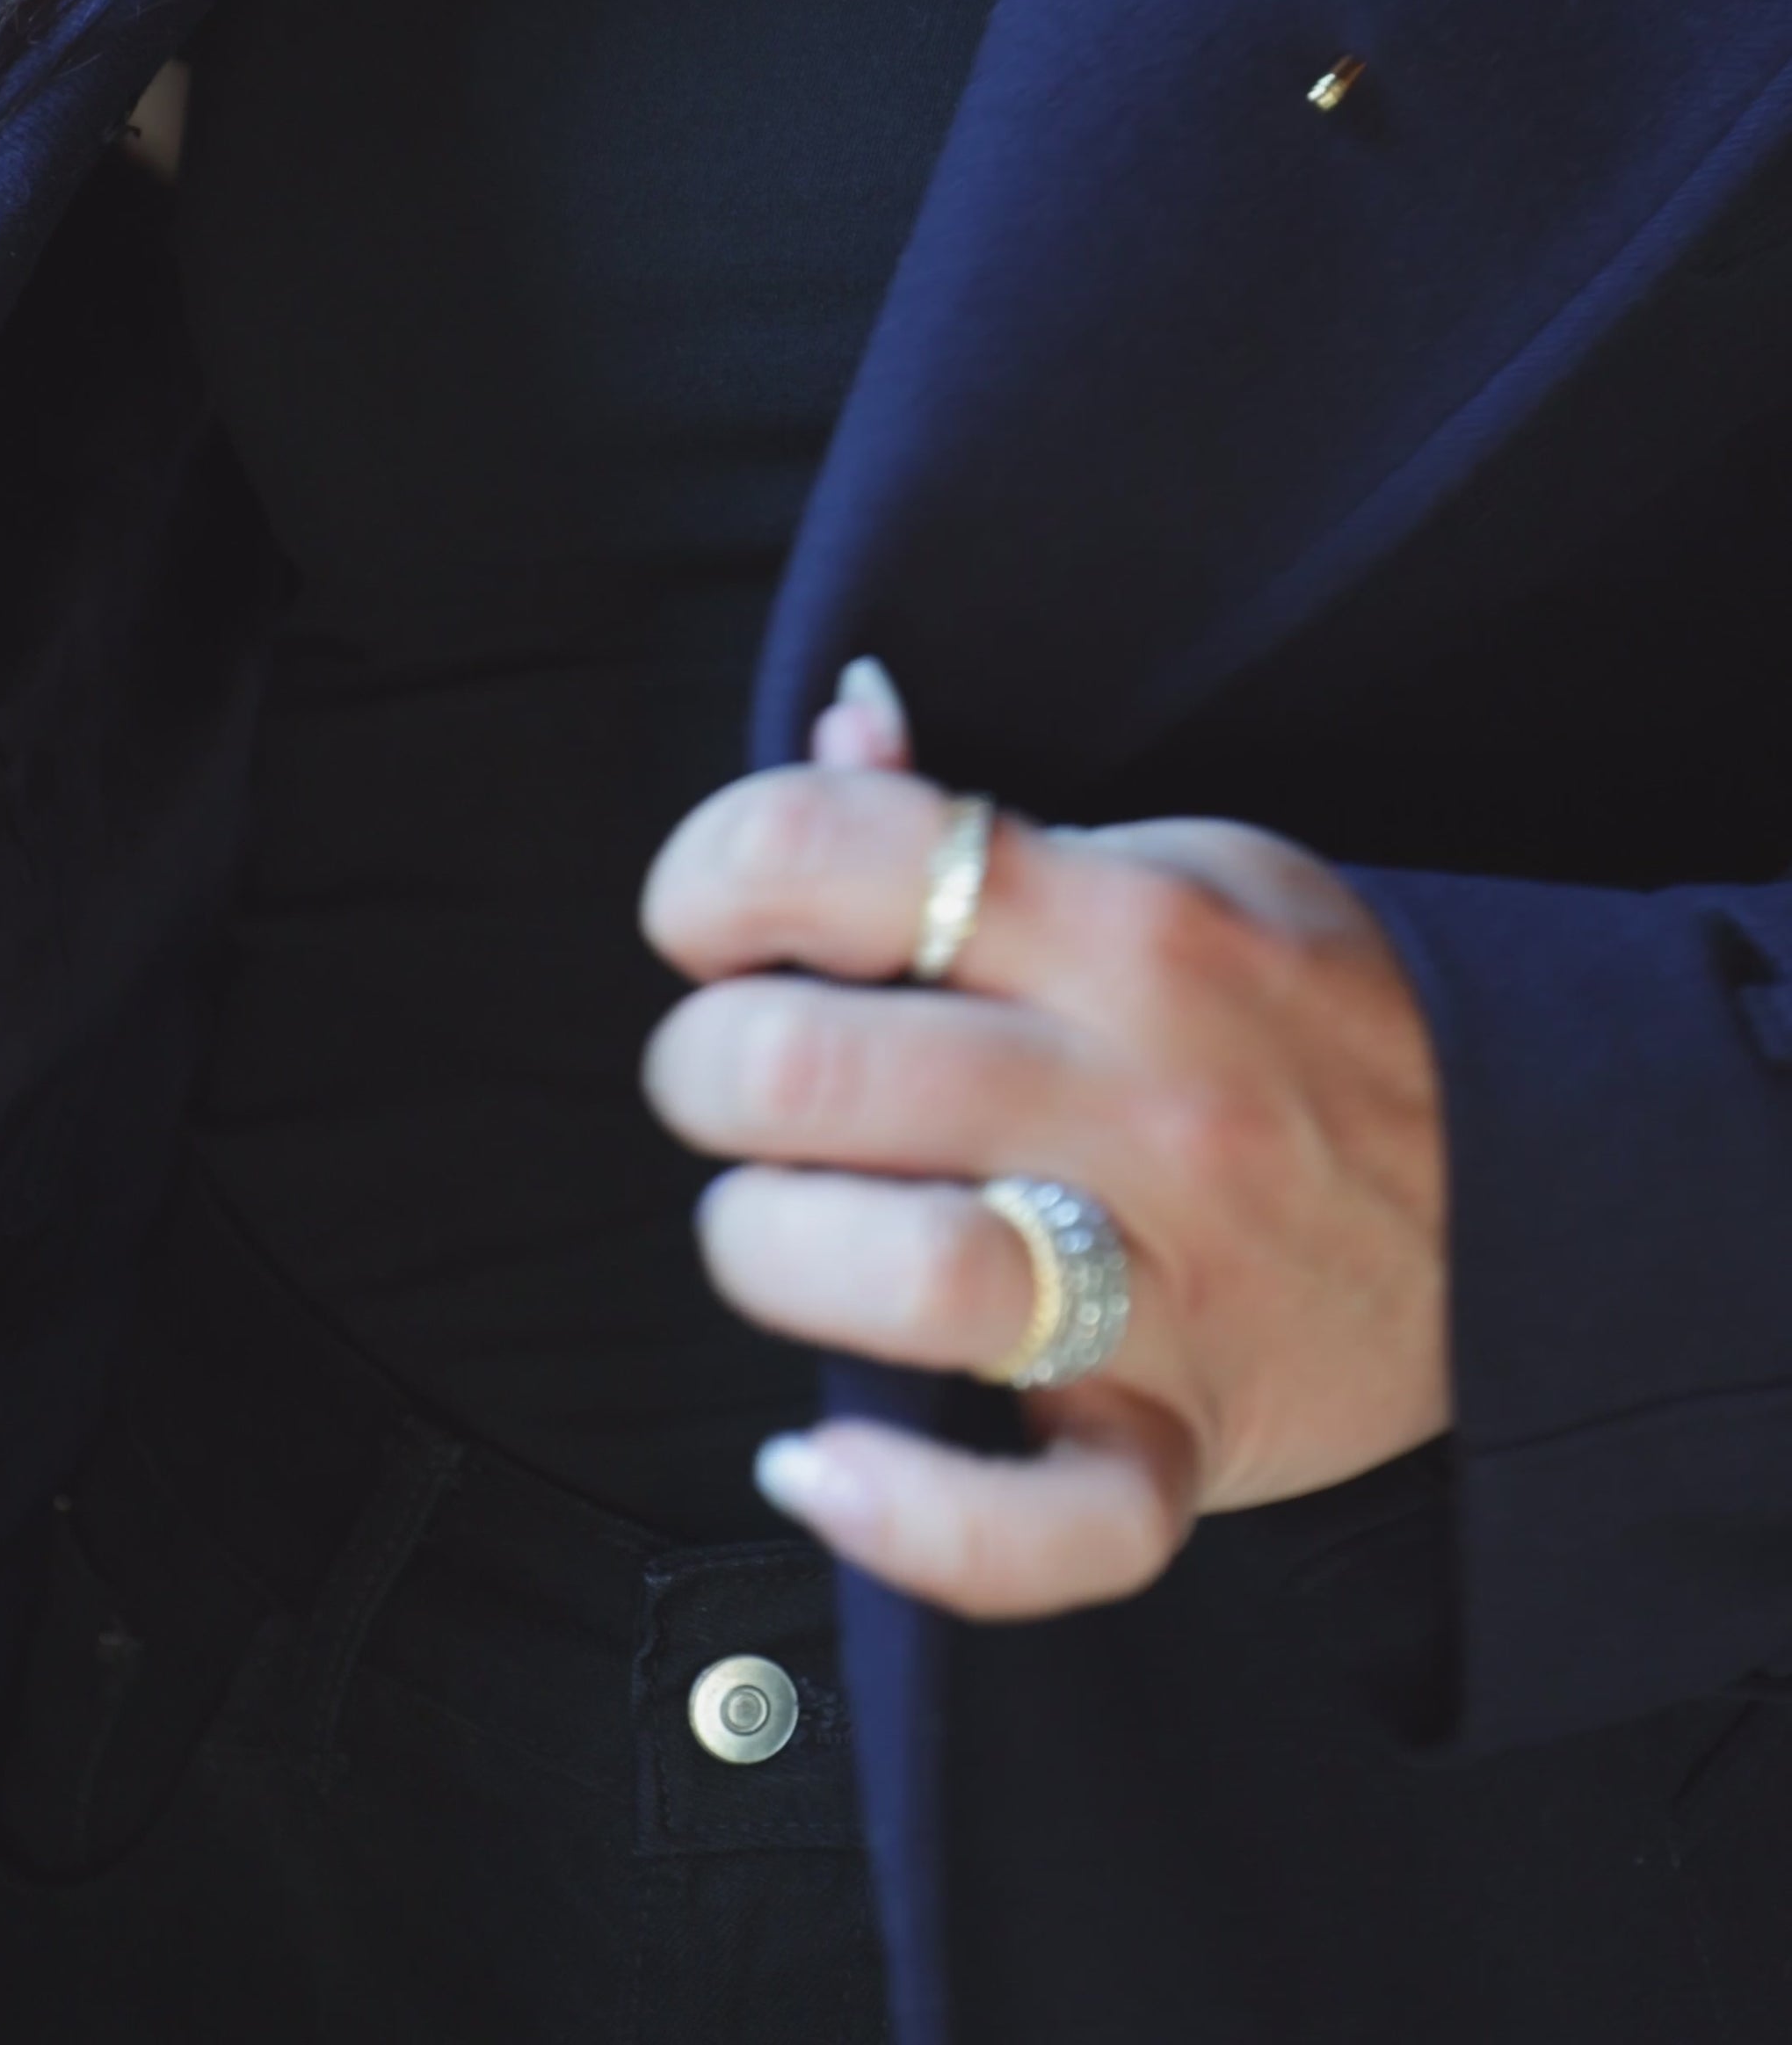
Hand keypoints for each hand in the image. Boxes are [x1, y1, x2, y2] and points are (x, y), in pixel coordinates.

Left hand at [639, 677, 1447, 1619]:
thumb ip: (987, 821)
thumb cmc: (1314, 1016)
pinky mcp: (1191, 1436)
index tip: (710, 918)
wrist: (1541, 1189)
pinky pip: (1045, 1526)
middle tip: (731, 1077)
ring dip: (771, 1251)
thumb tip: (845, 720)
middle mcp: (1145, 1094)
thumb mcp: (1184, 867)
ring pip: (903, 1277)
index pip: (843, 854)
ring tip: (779, 1226)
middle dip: (706, 1069)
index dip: (714, 873)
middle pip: (817, 1070)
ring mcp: (1173, 1278)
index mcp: (1130, 925)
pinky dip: (910, 1520)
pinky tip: (817, 1465)